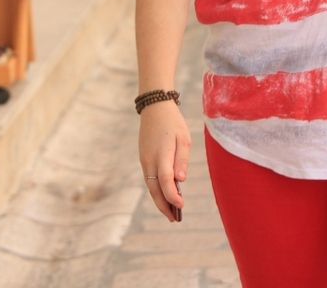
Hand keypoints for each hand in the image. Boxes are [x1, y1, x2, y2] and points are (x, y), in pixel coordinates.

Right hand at [139, 100, 190, 220]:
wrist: (154, 107)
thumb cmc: (173, 122)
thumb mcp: (183, 138)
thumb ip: (182, 159)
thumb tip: (180, 180)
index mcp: (162, 154)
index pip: (165, 181)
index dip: (172, 196)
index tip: (181, 206)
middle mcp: (150, 160)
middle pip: (154, 189)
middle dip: (164, 206)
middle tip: (174, 220)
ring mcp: (144, 160)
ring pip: (150, 185)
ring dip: (159, 200)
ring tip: (170, 213)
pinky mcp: (143, 158)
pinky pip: (149, 178)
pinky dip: (156, 190)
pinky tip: (164, 195)